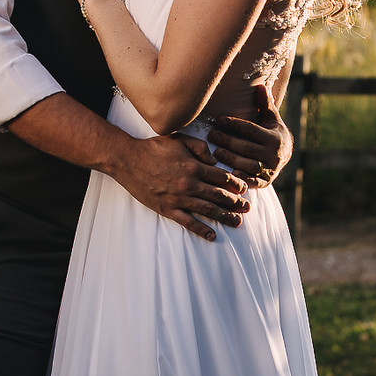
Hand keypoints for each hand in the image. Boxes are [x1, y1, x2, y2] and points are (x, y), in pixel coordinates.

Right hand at [110, 132, 251, 241]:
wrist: (127, 160)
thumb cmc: (154, 148)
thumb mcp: (179, 139)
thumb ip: (200, 147)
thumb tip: (216, 159)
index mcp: (194, 166)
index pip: (222, 178)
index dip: (236, 184)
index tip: (244, 189)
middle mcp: (189, 184)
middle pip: (219, 196)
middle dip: (236, 203)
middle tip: (248, 208)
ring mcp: (178, 198)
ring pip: (208, 210)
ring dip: (225, 217)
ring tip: (238, 222)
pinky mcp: (167, 209)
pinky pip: (188, 222)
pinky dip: (201, 230)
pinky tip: (212, 236)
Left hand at [206, 85, 292, 187]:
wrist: (285, 155)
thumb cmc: (272, 132)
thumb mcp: (271, 118)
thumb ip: (264, 104)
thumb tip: (259, 85)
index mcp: (275, 137)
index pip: (251, 130)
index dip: (234, 125)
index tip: (218, 120)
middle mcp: (275, 154)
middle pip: (247, 147)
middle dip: (227, 141)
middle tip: (211, 136)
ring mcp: (271, 169)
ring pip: (248, 165)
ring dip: (230, 159)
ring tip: (215, 152)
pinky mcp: (267, 182)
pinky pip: (252, 181)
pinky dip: (240, 178)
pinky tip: (227, 173)